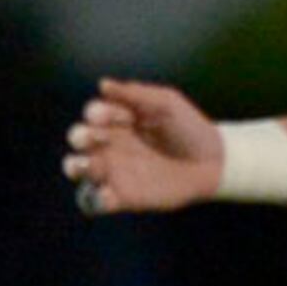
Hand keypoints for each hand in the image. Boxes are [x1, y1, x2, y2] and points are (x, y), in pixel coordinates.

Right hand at [64, 77, 221, 215]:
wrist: (212, 162)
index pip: (93, 113)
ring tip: (88, 165)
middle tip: (92, 137)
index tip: (126, 116)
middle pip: (77, 138)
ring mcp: (113, 170)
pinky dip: (93, 199)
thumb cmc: (189, 128)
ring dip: (74, 166)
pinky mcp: (121, 196)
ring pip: (76, 169)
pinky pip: (95, 201)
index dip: (100, 112)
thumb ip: (136, 93)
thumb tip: (103, 84)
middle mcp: (110, 143)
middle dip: (79, 136)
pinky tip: (108, 193)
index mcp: (117, 120)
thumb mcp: (167, 102)